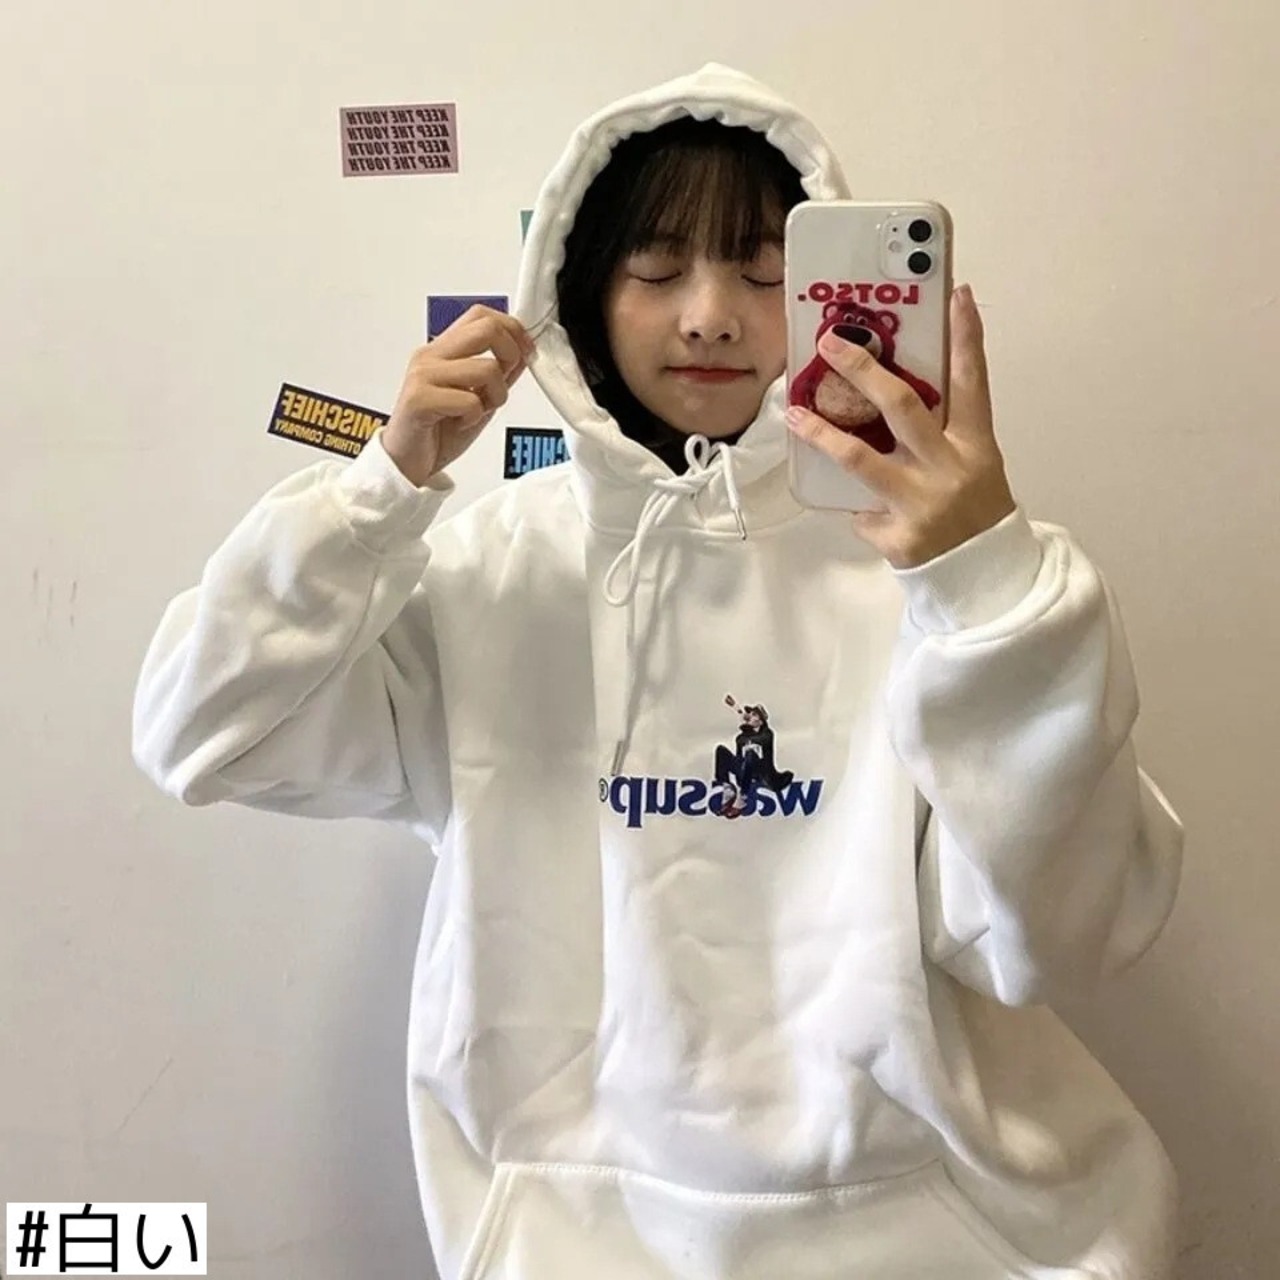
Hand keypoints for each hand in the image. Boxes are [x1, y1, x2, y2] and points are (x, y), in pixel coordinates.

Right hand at [382, 305, 536, 486]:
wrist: (405, 463)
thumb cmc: (436, 432)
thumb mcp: (479, 398)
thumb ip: (499, 374)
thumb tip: (523, 352)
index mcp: (442, 350)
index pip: (482, 315)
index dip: (512, 329)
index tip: (526, 350)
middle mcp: (431, 356)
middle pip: (486, 329)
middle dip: (510, 354)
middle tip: (505, 380)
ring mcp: (423, 375)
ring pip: (486, 368)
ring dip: (495, 395)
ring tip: (479, 410)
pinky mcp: (420, 399)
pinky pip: (470, 400)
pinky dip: (474, 417)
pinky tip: (460, 422)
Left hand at [785, 284, 1016, 569]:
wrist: (983, 576)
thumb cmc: (973, 509)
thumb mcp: (973, 464)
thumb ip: (942, 431)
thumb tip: (886, 390)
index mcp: (976, 446)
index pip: (973, 382)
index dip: (966, 338)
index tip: (956, 295)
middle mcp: (949, 468)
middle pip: (902, 407)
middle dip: (862, 370)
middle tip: (831, 342)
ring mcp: (921, 503)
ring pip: (860, 459)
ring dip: (821, 433)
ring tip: (794, 415)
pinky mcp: (897, 536)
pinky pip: (860, 511)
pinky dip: (855, 507)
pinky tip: (859, 510)